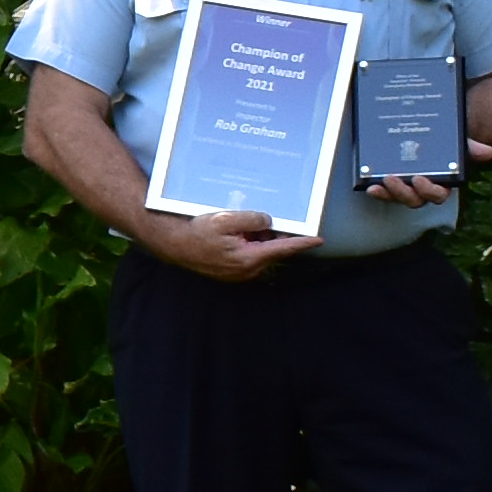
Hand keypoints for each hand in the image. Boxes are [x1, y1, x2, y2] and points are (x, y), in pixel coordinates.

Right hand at [141, 206, 317, 280]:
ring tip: (243, 223)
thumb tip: (268, 221)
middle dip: (275, 235)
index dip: (302, 243)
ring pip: (260, 252)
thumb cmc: (197, 232)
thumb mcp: (226, 219)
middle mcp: (247, 270)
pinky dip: (249, 243)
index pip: (283, 249)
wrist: (173, 244)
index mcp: (249, 258)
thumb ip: (252, 219)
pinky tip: (237, 232)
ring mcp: (239, 273)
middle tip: (270, 218)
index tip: (319, 239)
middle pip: (272, 250)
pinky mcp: (231, 271)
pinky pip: (249, 256)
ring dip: (259, 238)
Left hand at [357, 137, 491, 213]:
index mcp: (442, 183)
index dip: (428, 191)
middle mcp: (423, 190)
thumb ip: (470, 148)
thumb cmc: (446, 143)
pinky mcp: (391, 185)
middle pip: (415, 200)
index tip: (419, 180)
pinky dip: (378, 192)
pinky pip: (385, 193)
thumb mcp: (457, 143)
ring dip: (389, 194)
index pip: (438, 195)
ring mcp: (407, 189)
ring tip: (380, 182)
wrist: (430, 136)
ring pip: (399, 199)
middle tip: (393, 178)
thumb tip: (489, 152)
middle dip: (403, 193)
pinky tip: (370, 186)